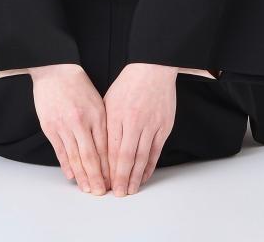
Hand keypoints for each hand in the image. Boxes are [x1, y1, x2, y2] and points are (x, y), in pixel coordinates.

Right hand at [29, 63, 109, 194]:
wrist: (54, 70)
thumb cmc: (78, 84)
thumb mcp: (96, 101)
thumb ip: (102, 125)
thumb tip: (107, 150)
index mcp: (97, 115)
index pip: (105, 148)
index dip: (109, 167)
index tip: (114, 180)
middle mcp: (81, 122)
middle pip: (91, 157)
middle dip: (97, 178)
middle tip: (102, 192)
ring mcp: (64, 126)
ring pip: (75, 158)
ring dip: (82, 176)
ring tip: (87, 189)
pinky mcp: (50, 127)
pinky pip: (60, 151)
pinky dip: (66, 165)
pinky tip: (71, 175)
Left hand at [103, 63, 177, 195]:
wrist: (152, 69)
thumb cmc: (128, 83)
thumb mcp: (109, 101)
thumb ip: (106, 125)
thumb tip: (100, 150)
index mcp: (116, 115)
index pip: (110, 150)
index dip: (107, 170)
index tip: (104, 182)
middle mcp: (133, 122)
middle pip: (125, 158)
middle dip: (121, 179)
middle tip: (118, 194)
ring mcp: (150, 125)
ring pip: (142, 158)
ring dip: (136, 177)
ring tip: (131, 190)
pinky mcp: (164, 127)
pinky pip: (155, 152)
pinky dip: (150, 166)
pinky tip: (144, 175)